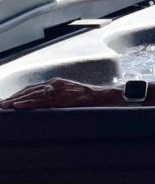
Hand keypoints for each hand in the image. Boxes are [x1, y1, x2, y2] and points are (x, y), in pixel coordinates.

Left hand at [0, 78, 121, 109]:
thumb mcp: (71, 98)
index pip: (33, 89)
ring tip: (3, 106)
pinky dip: (28, 103)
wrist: (106, 97)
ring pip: (33, 94)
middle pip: (29, 90)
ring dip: (16, 100)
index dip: (18, 95)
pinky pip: (43, 100)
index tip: (6, 102)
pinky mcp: (64, 96)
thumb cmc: (90, 100)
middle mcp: (57, 83)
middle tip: (0, 105)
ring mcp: (60, 89)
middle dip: (13, 98)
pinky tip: (18, 106)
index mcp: (57, 83)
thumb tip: (46, 109)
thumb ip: (58, 100)